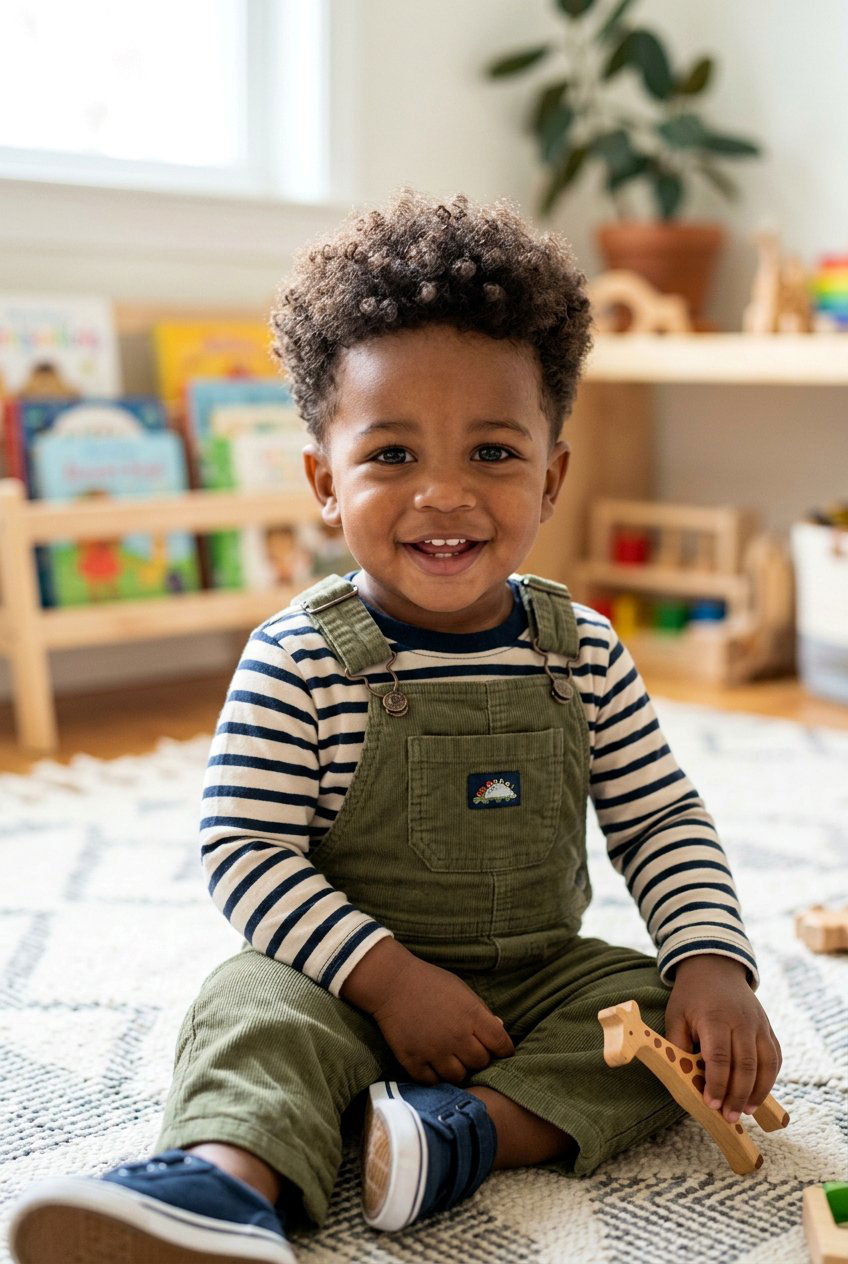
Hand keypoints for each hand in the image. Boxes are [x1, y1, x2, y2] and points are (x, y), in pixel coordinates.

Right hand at [341, 939, 514, 1083]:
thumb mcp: (461, 990)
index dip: (503, 1049)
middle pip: (481, 1063)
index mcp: (472, 1015)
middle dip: (479, 1058)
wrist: (391, 982)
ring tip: (450, 1057)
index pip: (501, 1044)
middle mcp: (456, 1036)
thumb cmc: (430, 982)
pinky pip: (432, 1081)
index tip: (497, 1049)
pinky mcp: (413, 1060)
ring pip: (458, 1076)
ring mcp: (434, 1051)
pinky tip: (432, 1062)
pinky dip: (434, 1075)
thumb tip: (500, 1028)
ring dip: (457, 1069)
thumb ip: (481, 1011)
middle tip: (468, 1050)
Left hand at [665, 953, 781, 1123]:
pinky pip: (775, 1057)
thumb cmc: (691, 997)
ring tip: (746, 1110)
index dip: (717, 1085)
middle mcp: (742, 1021)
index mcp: (715, 1018)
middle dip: (737, 1096)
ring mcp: (759, 1024)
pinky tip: (759, 1092)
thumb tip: (682, 1079)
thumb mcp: (676, 1016)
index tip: (711, 1104)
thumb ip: (678, 1046)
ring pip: (766, 1064)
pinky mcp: (768, 1027)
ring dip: (759, 1091)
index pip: (720, 1058)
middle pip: (746, 1066)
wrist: (714, 967)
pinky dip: (770, 1078)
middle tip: (729, 1117)